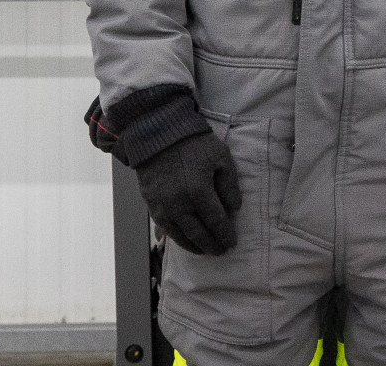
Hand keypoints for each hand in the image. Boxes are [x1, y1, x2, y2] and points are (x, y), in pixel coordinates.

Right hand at [135, 129, 241, 254]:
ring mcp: (163, 208)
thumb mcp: (221, 158)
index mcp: (200, 192)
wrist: (158, 134)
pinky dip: (178, 239)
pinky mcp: (151, 206)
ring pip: (181, 236)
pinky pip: (166, 229)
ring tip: (206, 251)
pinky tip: (187, 240)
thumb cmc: (194, 144)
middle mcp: (180, 205)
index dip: (226, 235)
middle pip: (199, 234)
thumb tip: (234, 210)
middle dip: (212, 246)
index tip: (232, 243)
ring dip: (195, 247)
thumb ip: (229, 186)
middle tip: (222, 251)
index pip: (217, 223)